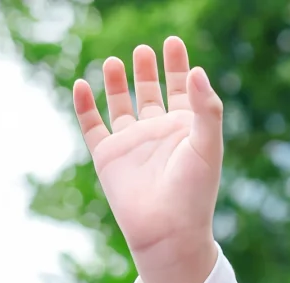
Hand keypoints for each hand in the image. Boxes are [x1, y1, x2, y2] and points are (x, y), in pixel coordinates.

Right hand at [73, 36, 221, 282]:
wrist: (168, 233)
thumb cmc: (193, 194)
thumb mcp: (207, 146)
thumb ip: (206, 108)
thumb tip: (198, 71)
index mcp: (183, 131)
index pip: (181, 90)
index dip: (178, 66)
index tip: (174, 42)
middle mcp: (157, 135)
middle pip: (150, 94)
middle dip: (148, 71)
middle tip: (145, 50)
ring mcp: (131, 145)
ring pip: (121, 105)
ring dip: (118, 83)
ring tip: (117, 61)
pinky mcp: (107, 157)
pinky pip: (92, 125)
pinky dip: (85, 105)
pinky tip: (82, 85)